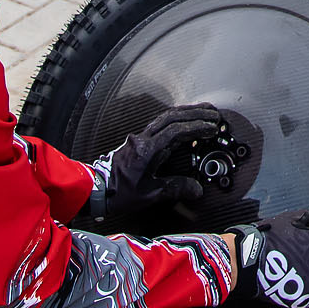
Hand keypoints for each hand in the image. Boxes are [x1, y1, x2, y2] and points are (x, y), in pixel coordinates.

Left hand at [94, 104, 224, 224]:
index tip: (212, 127)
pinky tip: (184, 122)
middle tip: (213, 113)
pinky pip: (160, 123)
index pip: (176, 130)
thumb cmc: (117, 192)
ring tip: (203, 113)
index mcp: (147, 149)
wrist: (94, 189)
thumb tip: (196, 189)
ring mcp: (140, 138)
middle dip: (195, 113)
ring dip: (186, 113)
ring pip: (166, 117)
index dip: (196, 127)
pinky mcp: (138, 141)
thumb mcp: (149, 194)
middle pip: (172, 116)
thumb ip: (174, 189)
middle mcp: (143, 139)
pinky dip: (176, 119)